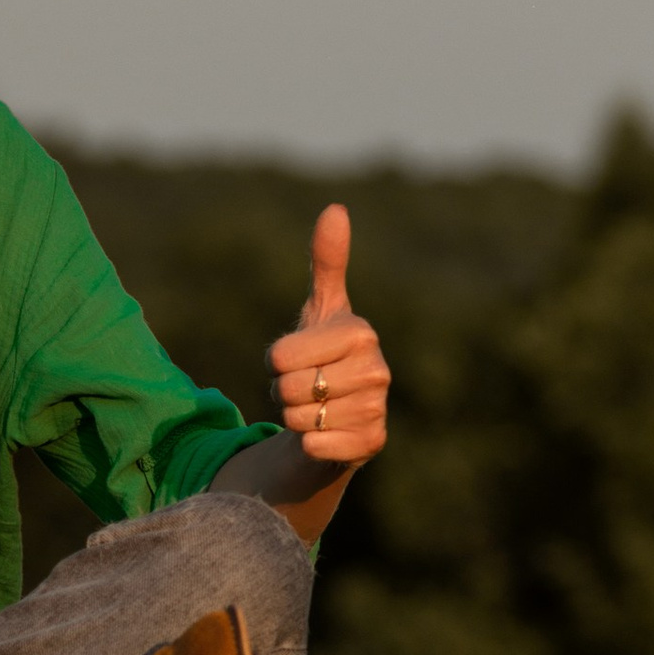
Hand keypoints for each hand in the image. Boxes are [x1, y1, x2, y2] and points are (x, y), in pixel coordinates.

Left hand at [265, 205, 390, 467]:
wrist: (335, 414)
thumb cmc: (322, 357)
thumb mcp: (320, 309)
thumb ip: (326, 262)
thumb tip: (336, 208)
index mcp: (360, 332)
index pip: (281, 356)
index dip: (275, 363)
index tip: (296, 360)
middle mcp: (377, 370)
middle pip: (289, 388)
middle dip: (284, 392)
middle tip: (304, 388)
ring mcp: (377, 408)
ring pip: (299, 419)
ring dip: (294, 418)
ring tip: (314, 409)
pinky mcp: (372, 443)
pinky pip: (316, 445)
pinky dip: (309, 444)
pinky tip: (324, 436)